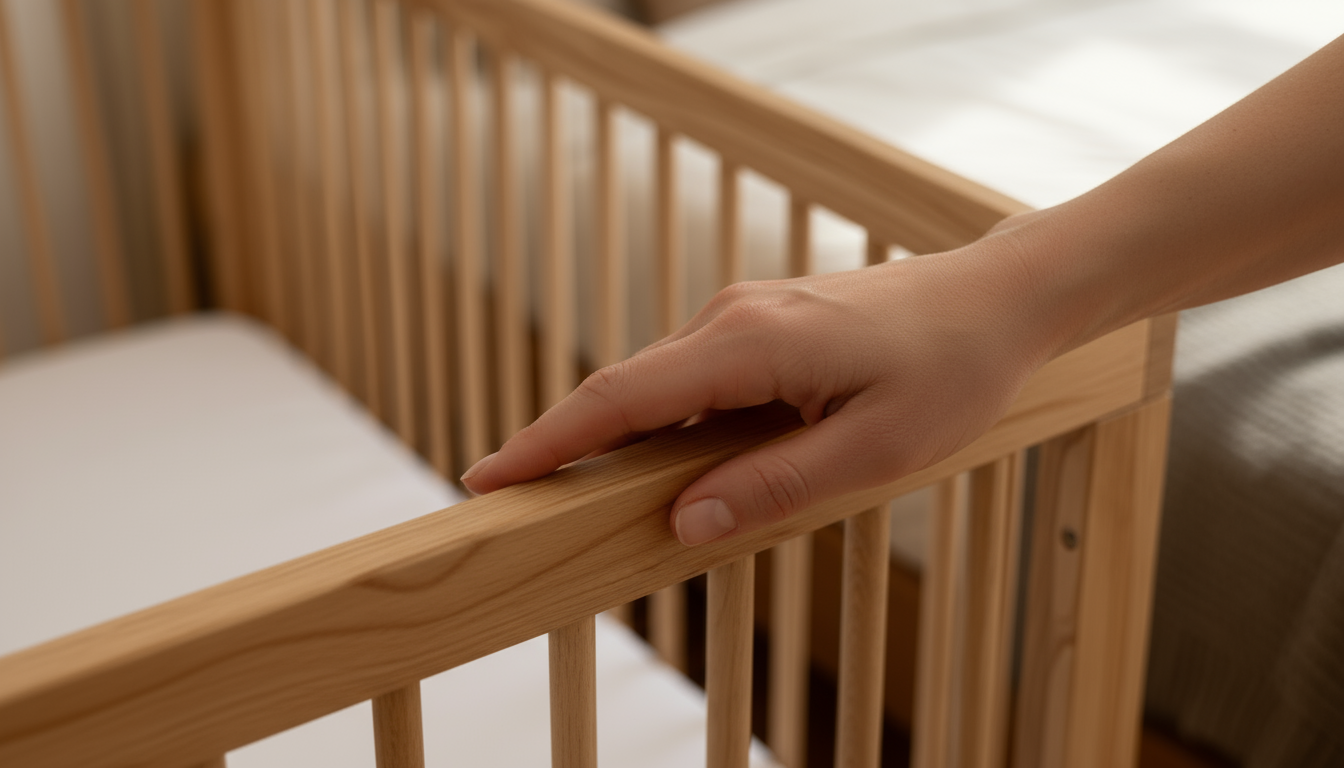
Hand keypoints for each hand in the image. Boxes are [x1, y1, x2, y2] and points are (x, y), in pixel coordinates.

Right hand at [461, 245, 1051, 545]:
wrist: (996, 299)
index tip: (489, 475)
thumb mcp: (875, 447)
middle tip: (509, 498)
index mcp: (751, 343)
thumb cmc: (950, 369)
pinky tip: (655, 461)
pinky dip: (654, 420)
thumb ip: (776, 485)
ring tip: (571, 492)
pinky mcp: (758, 325)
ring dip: (608, 435)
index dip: (550, 440)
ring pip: (653, 383)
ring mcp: (742, 315)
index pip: (623, 398)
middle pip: (622, 388)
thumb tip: (684, 522)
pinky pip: (686, 377)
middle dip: (560, 443)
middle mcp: (731, 317)